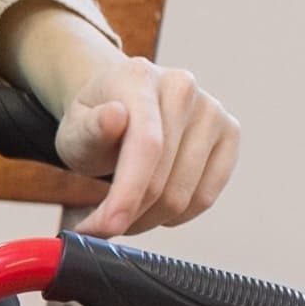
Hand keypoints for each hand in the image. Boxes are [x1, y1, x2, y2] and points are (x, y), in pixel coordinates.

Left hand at [50, 45, 239, 237]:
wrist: (119, 104)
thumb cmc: (94, 123)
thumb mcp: (74, 129)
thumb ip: (88, 130)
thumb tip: (115, 116)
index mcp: (139, 78)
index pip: (145, 145)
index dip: (127, 193)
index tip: (107, 226)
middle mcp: (183, 87)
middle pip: (162, 179)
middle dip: (127, 214)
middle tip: (100, 226)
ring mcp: (212, 110)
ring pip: (184, 196)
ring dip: (149, 219)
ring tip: (123, 212)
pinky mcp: (230, 133)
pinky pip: (206, 196)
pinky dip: (176, 216)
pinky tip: (152, 207)